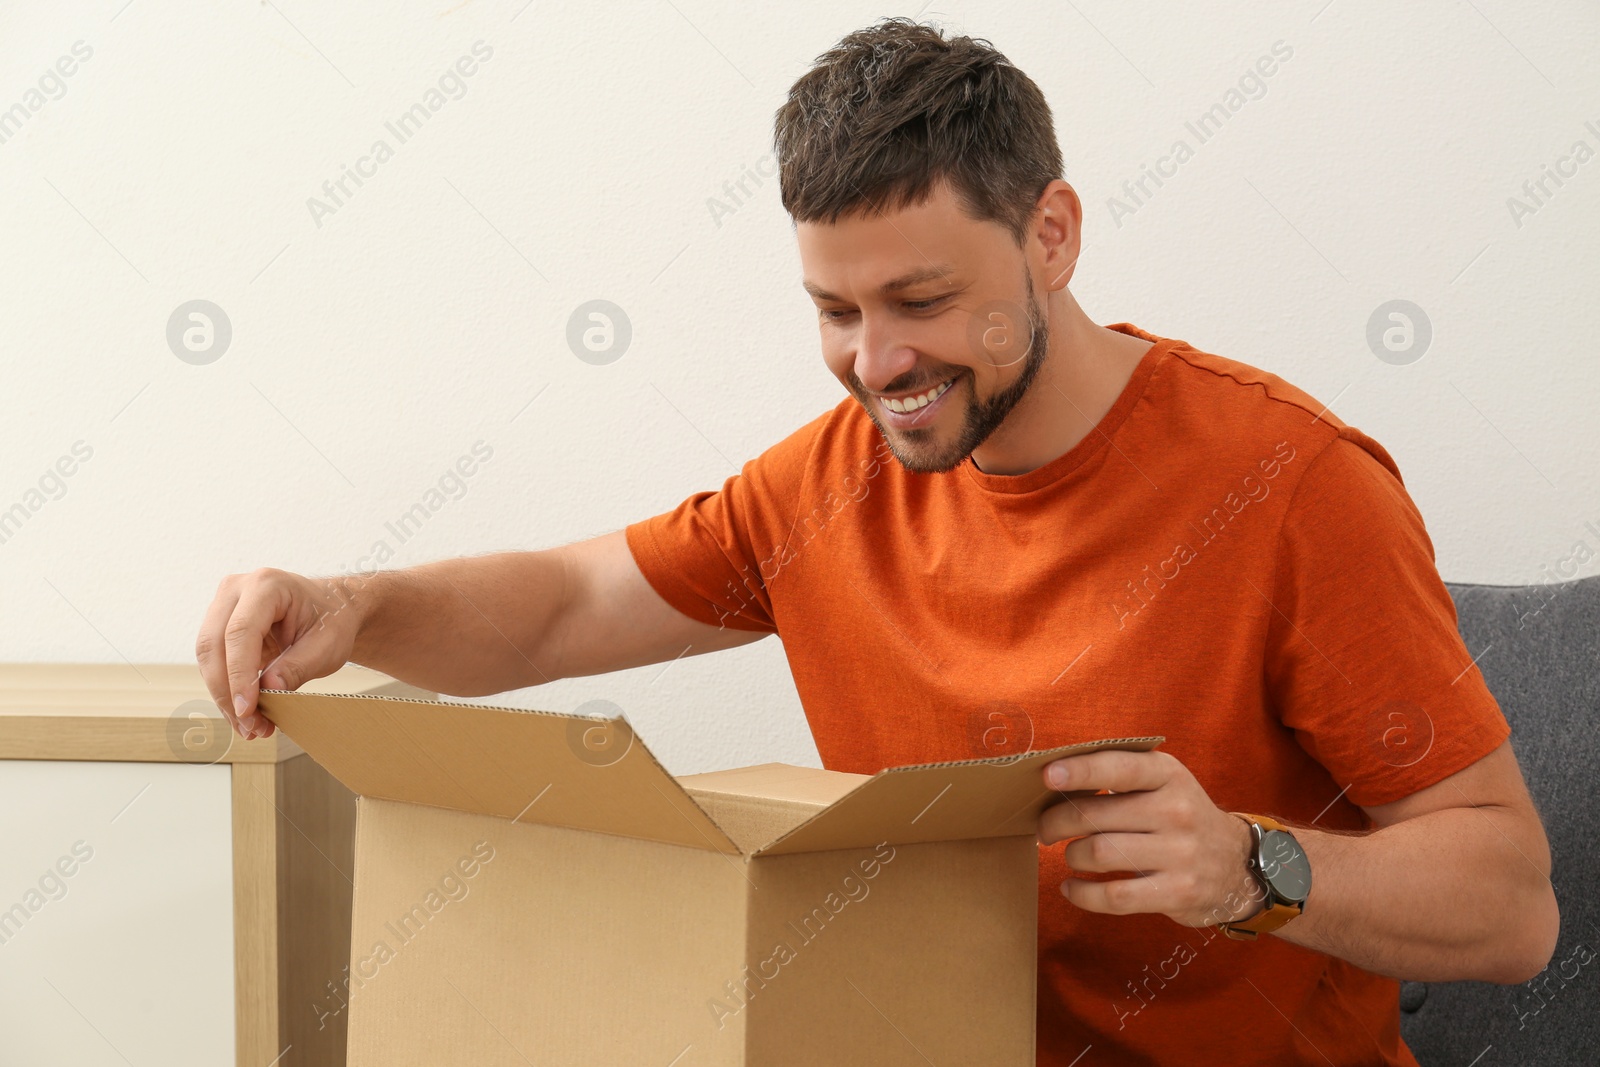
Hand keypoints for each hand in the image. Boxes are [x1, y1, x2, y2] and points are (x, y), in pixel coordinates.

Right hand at [195, 568, 360, 739]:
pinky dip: (227, 692)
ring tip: (252, 727)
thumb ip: (298, 666)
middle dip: (226, 691)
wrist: (332, 609)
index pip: (240, 632)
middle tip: (249, 726)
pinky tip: (247, 716)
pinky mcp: (220, 627)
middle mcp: (236, 589)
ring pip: (208, 657)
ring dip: (225, 697)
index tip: (246, 709)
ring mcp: (223, 606)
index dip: (239, 674)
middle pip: (213, 644)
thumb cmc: (333, 620)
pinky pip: (214, 663)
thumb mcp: (328, 645)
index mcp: (266, 585)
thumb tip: (268, 690)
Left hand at [1037, 749, 1266, 927]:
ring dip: (1070, 856)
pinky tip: (1072, 888)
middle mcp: (1177, 811)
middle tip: (1045, 830)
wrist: (1237, 865)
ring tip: (1069, 855)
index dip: (1081, 770)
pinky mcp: (1177, 892)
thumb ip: (1119, 776)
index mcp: (1169, 775)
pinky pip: (1114, 896)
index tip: (1048, 776)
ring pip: (1098, 853)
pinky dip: (1082, 894)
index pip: (1120, 767)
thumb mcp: (1163, 784)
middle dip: (1056, 822)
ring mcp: (1180, 854)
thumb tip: (1055, 777)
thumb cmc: (1179, 818)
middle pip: (1094, 815)